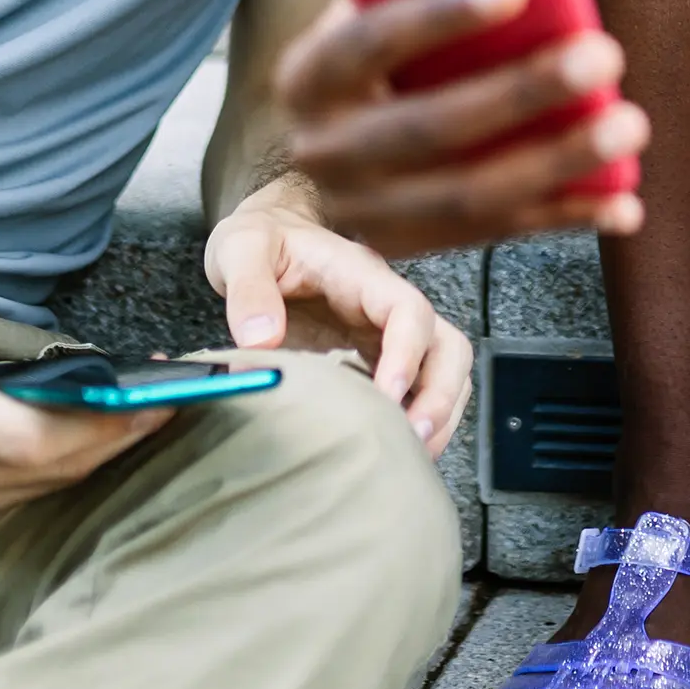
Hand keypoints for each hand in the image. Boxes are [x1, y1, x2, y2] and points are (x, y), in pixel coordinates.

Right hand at [0, 260, 168, 531]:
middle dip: (116, 438)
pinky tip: (95, 441)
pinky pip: (19, 502)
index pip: (32, 437)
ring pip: (40, 491)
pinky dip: (64, 473)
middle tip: (167, 403)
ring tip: (143, 415)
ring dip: (98, 457)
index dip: (99, 422)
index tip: (149, 396)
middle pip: (49, 470)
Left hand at [204, 176, 474, 457]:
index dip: (408, 353)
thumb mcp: (242, 249)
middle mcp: (385, 307)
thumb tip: (260, 340)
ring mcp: (384, 334)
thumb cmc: (262, 239)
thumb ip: (248, 290)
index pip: (408, 310)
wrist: (269, 233)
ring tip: (409, 455)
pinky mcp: (374, 358)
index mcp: (361, 276)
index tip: (388, 396)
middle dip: (440, 394)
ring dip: (439, 413)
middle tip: (413, 441)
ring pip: (444, 369)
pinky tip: (392, 448)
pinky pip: (416, 388)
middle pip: (447, 345)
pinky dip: (418, 420)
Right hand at [272, 0, 649, 257]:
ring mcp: (373, 212)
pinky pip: (503, 234)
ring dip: (559, 162)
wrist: (365, 119)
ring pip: (472, 196)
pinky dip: (569, 216)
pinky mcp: (422, 248)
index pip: (368, 42)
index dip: (439, 14)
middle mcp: (328, 154)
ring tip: (630, 123)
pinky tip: (624, 199)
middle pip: (431, 128)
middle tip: (603, 54)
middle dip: (522, 92)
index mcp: (308, 77)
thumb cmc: (387, 34)